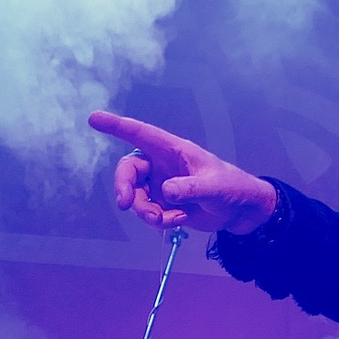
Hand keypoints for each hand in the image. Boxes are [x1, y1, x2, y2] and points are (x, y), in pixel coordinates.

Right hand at [88, 111, 277, 233]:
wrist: (244, 213)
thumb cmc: (234, 188)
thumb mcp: (215, 187)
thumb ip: (191, 189)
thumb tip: (166, 191)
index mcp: (173, 150)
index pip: (141, 134)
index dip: (117, 126)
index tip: (93, 119)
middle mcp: (162, 166)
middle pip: (128, 171)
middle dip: (123, 187)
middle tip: (124, 204)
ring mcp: (161, 186)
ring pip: (135, 196)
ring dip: (145, 210)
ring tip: (166, 219)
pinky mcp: (165, 205)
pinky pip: (149, 213)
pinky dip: (159, 220)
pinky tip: (178, 220)